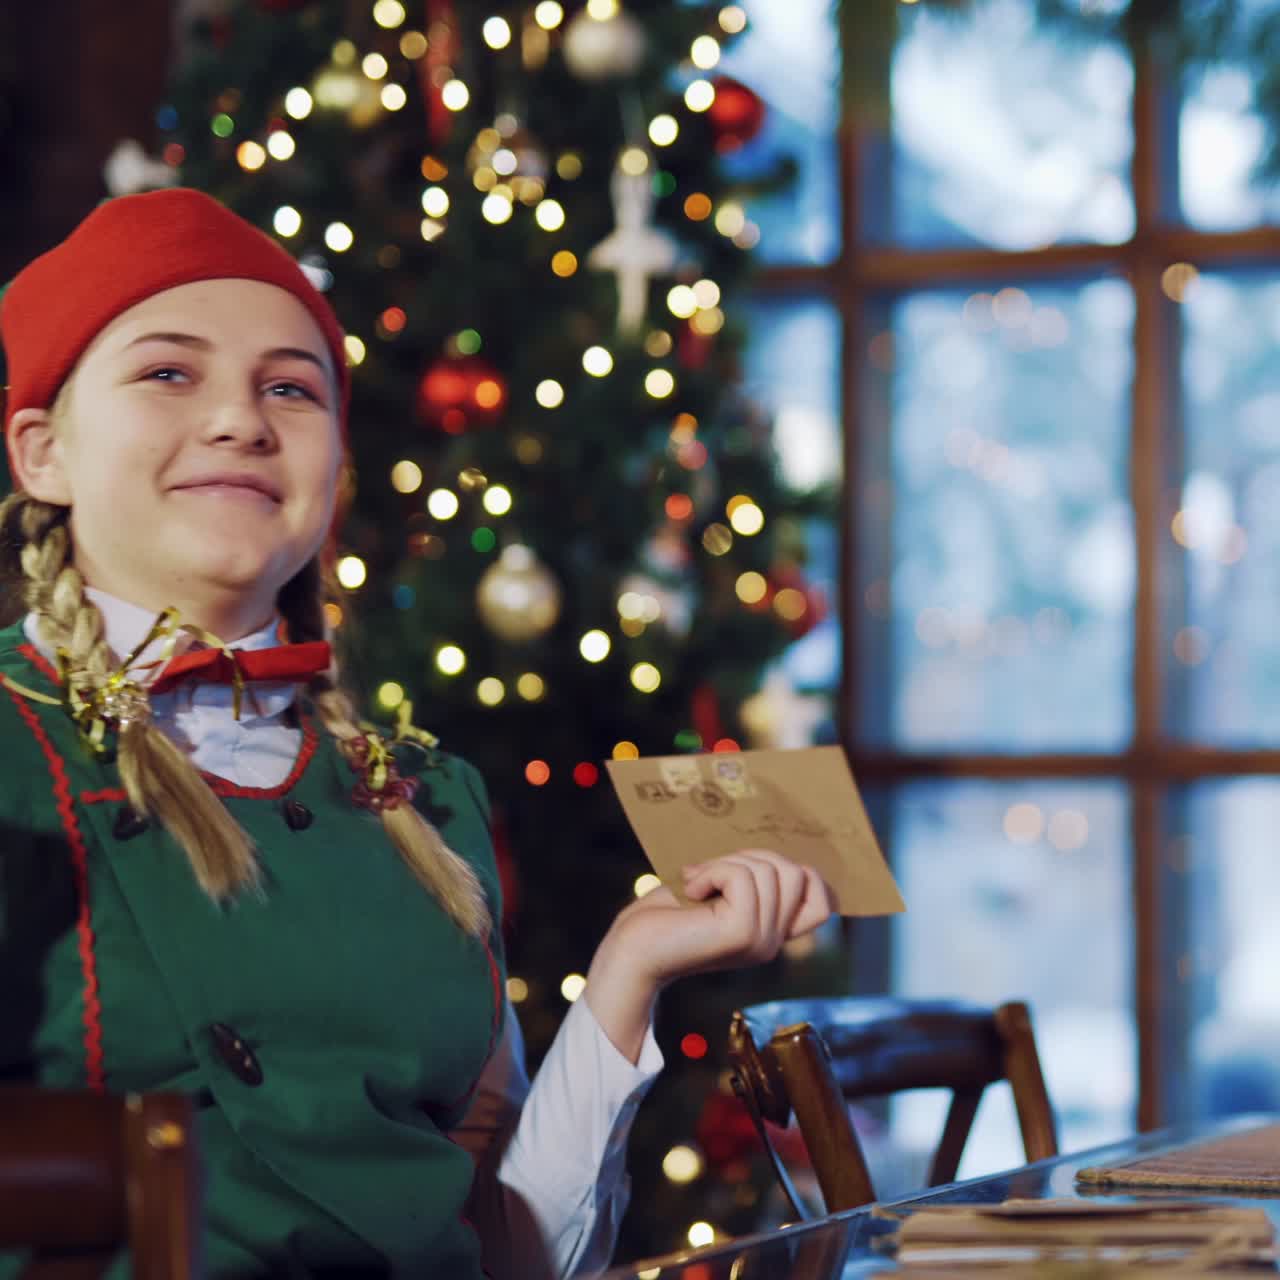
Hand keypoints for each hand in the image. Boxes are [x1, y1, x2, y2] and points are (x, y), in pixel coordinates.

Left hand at [584, 850, 835, 1062]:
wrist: (632, 948)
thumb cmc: (669, 913)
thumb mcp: (721, 889)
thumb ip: (753, 878)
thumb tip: (776, 852)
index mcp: (772, 933)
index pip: (823, 902)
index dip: (799, 873)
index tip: (748, 870)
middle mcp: (773, 942)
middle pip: (797, 872)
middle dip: (752, 857)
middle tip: (712, 874)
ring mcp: (761, 941)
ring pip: (769, 870)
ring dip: (725, 864)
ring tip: (698, 884)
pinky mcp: (742, 933)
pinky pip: (742, 877)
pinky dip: (713, 871)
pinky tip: (692, 890)